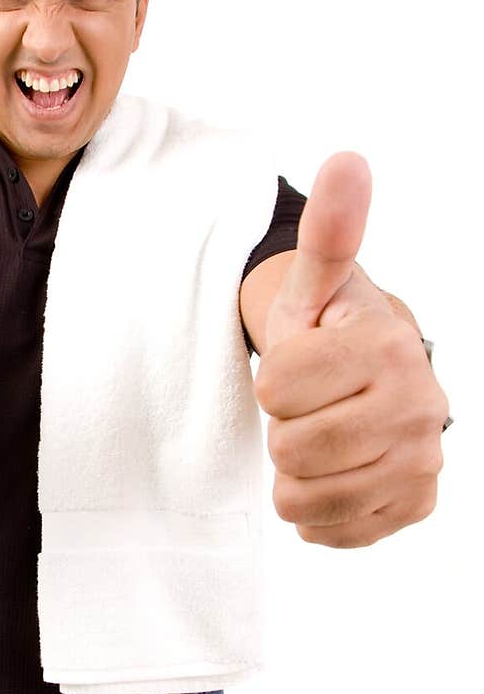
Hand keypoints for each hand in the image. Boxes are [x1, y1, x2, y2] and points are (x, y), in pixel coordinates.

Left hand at [253, 152, 449, 547]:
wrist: (366, 382)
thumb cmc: (327, 330)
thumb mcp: (314, 284)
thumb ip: (329, 234)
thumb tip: (347, 160)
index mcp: (389, 349)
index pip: (277, 391)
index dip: (271, 381)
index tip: (297, 368)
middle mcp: (420, 408)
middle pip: (291, 451)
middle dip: (281, 429)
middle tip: (307, 408)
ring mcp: (421, 464)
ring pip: (304, 500)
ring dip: (291, 475)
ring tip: (315, 440)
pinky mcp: (413, 506)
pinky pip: (331, 532)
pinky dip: (316, 512)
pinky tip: (332, 475)